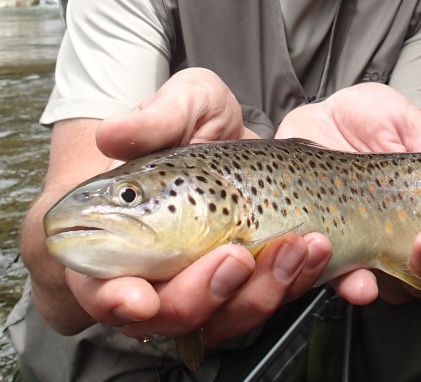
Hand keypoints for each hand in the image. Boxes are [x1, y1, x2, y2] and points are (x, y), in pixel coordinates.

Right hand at [48, 68, 334, 344]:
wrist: (248, 133)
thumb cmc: (197, 122)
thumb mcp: (184, 104)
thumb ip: (152, 121)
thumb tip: (111, 134)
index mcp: (125, 235)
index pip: (102, 287)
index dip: (115, 300)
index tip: (140, 297)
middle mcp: (164, 270)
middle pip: (171, 315)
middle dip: (205, 294)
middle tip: (236, 254)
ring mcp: (212, 282)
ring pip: (229, 317)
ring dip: (264, 290)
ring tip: (296, 243)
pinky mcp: (256, 282)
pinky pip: (274, 301)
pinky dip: (299, 281)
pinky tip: (318, 249)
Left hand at [275, 84, 420, 303]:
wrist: (313, 117)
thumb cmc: (364, 119)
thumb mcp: (400, 119)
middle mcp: (412, 237)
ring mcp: (372, 250)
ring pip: (400, 289)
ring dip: (402, 274)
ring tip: (399, 248)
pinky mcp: (333, 253)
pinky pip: (346, 283)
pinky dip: (354, 285)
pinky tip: (355, 275)